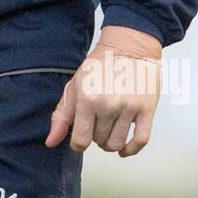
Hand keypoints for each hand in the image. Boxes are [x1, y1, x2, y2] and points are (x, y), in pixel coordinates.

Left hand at [45, 25, 162, 157]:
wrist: (129, 48)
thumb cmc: (98, 68)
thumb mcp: (74, 87)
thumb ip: (61, 116)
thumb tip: (50, 142)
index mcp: (87, 98)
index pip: (80, 140)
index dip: (79, 144)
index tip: (81, 138)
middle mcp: (108, 104)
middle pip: (99, 141)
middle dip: (96, 136)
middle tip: (98, 122)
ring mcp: (129, 107)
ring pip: (117, 144)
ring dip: (111, 143)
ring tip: (109, 130)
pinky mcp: (147, 109)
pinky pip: (140, 141)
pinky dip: (131, 150)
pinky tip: (124, 148)